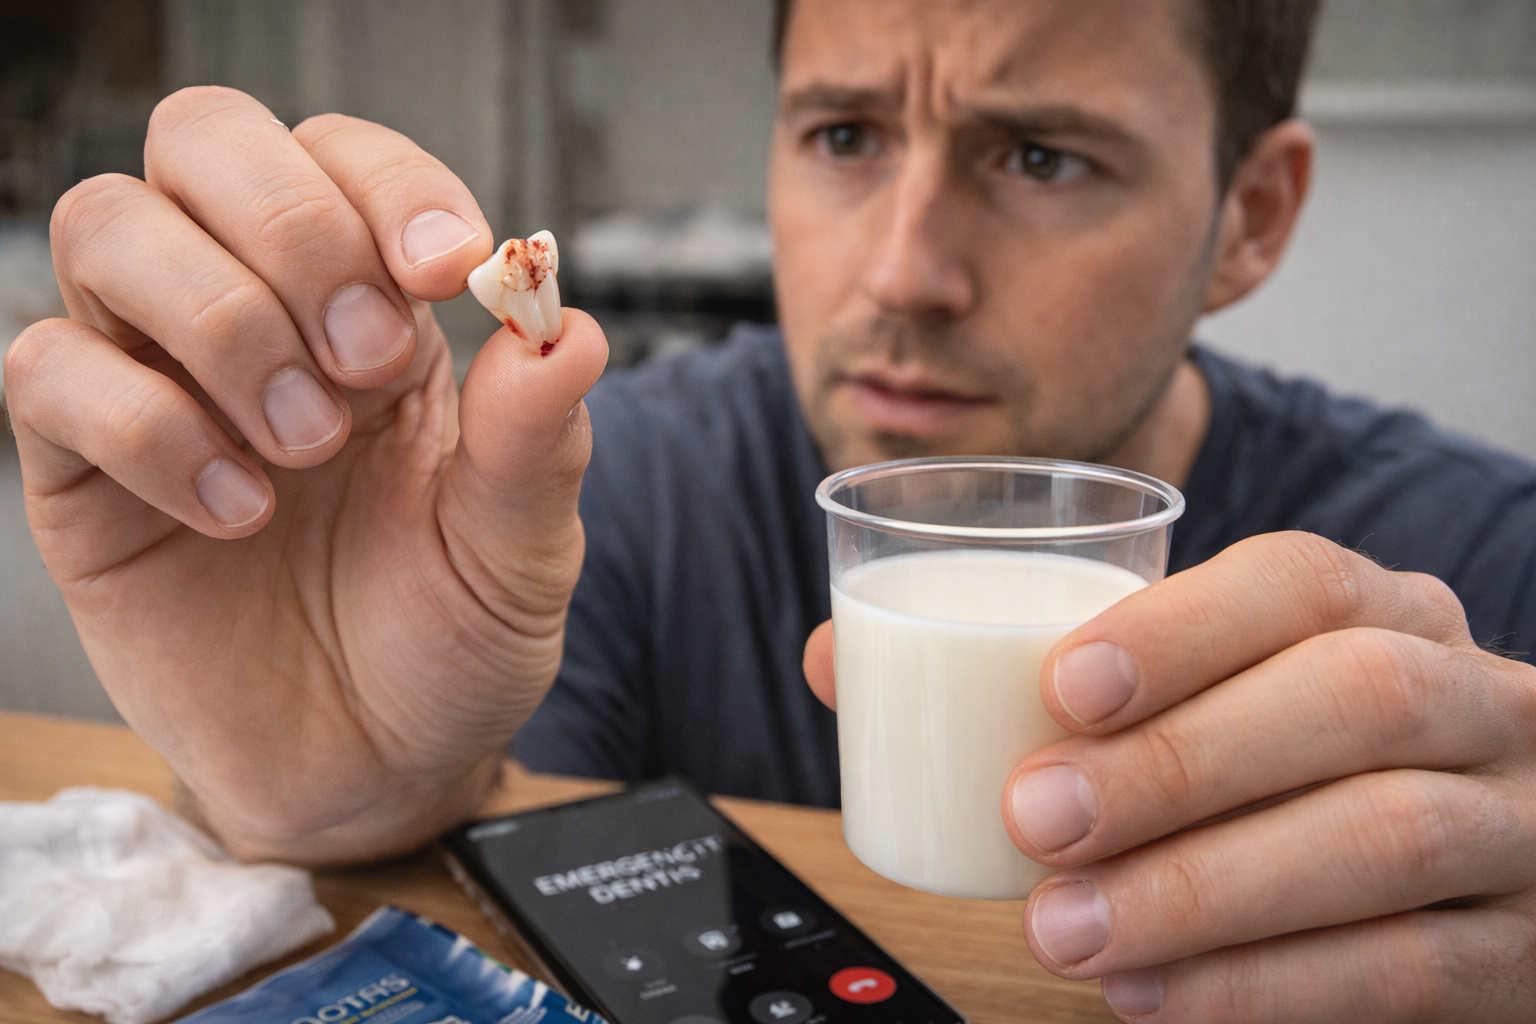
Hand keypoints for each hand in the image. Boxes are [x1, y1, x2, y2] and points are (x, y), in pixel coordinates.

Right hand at [4, 87, 607, 862]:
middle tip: (363, 363)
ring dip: (220, 320)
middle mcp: (260, 314)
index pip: (346, 158)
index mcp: (378, 309)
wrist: (373, 771)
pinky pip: (48, 370)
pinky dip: (145, 426)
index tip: (447, 272)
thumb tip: (570, 326)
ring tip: (303, 446)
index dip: (389, 186)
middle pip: (204, 140)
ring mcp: (159, 379)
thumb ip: (539, 441)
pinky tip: (236, 512)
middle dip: (292, 231)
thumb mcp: (522, 551)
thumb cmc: (448, 642)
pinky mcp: (81, 468)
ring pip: (108, 226)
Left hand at [803, 531, 1535, 1020]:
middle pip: (1349, 699)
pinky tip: (1151, 997)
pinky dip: (1266, 988)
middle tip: (1036, 819)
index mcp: (1382, 610)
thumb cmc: (1291, 762)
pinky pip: (1409, 969)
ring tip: (1066, 929)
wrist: (1471, 872)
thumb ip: (1046, 678)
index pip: (1301, 581)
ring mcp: (1516, 820)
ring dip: (1206, 891)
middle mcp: (1471, 694)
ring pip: (1382, 837)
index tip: (1063, 685)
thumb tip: (838, 658)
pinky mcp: (1526, 949)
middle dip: (1179, 762)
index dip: (1183, 627)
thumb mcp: (1208, 693)